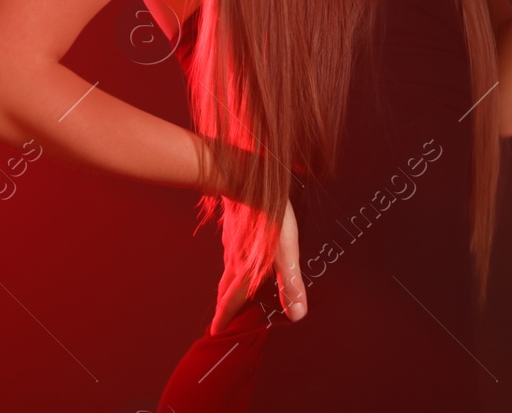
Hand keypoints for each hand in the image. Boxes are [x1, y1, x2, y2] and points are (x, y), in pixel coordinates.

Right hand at [210, 197, 305, 335]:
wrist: (247, 180)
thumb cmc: (269, 216)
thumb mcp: (286, 252)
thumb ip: (290, 284)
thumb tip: (296, 314)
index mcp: (245, 271)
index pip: (232, 301)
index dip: (224, 318)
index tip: (215, 331)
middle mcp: (234, 259)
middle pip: (225, 288)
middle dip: (223, 305)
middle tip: (220, 318)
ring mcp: (231, 242)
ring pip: (227, 269)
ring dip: (226, 284)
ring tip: (229, 291)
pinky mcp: (233, 226)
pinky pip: (229, 251)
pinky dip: (231, 262)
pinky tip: (237, 255)